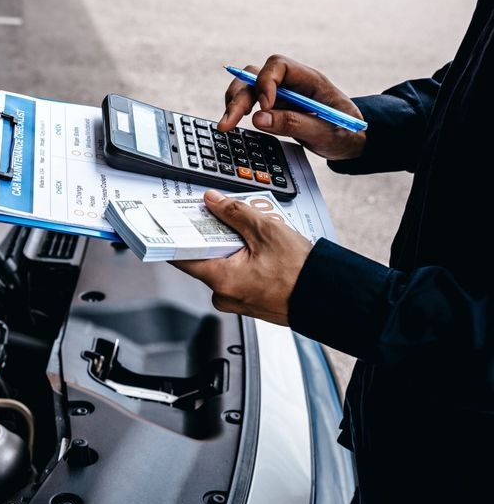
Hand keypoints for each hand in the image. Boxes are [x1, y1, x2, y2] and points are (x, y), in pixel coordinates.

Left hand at [172, 190, 312, 324]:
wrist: (327, 296)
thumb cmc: (301, 272)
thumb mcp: (266, 231)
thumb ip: (234, 212)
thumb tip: (212, 201)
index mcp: (221, 279)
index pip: (181, 257)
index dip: (177, 237)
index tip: (174, 223)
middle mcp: (224, 295)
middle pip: (204, 259)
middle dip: (212, 237)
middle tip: (222, 219)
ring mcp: (236, 301)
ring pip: (222, 267)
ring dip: (231, 248)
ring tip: (250, 234)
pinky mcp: (249, 302)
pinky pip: (237, 277)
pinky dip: (243, 262)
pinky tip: (259, 251)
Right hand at [219, 55, 366, 161]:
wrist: (350, 142)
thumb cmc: (345, 133)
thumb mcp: (326, 133)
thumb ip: (294, 124)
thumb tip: (258, 119)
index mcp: (309, 80)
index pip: (278, 66)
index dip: (265, 82)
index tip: (264, 107)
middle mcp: (290, 83)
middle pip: (254, 76)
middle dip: (239, 97)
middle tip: (229, 123)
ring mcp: (279, 95)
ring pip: (246, 87)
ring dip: (233, 103)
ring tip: (226, 126)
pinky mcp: (272, 109)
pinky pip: (248, 103)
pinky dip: (236, 112)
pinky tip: (233, 126)